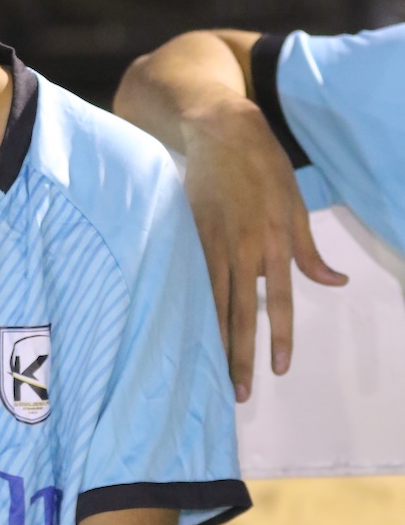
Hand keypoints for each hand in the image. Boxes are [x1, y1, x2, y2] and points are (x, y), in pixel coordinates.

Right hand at [180, 97, 346, 398]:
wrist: (220, 132)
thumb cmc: (264, 167)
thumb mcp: (296, 205)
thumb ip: (309, 250)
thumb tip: (335, 281)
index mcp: (272, 241)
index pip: (277, 301)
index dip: (278, 337)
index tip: (277, 369)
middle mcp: (242, 249)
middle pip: (241, 313)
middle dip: (240, 355)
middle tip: (238, 391)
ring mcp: (211, 245)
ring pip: (213, 304)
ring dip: (214, 341)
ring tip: (214, 372)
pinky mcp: (189, 238)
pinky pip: (192, 284)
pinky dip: (192, 311)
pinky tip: (189, 334)